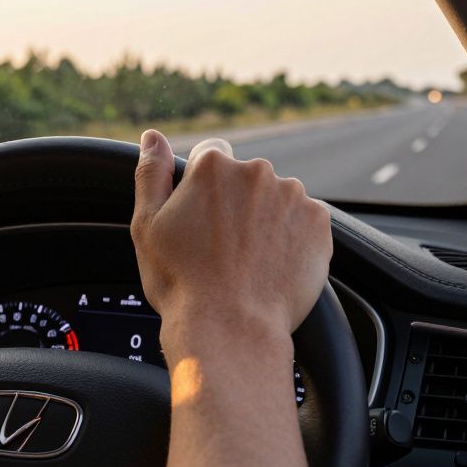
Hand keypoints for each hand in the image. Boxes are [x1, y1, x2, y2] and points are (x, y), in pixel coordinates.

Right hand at [130, 131, 330, 342]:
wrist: (231, 329)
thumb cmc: (181, 282)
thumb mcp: (147, 225)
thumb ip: (151, 173)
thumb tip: (153, 138)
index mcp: (213, 167)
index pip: (212, 153)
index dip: (204, 186)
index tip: (203, 217)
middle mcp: (258, 172)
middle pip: (247, 177)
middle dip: (237, 202)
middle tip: (222, 246)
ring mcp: (293, 197)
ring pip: (277, 199)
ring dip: (266, 219)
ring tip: (249, 260)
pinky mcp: (320, 225)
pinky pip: (304, 222)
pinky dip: (292, 238)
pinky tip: (271, 265)